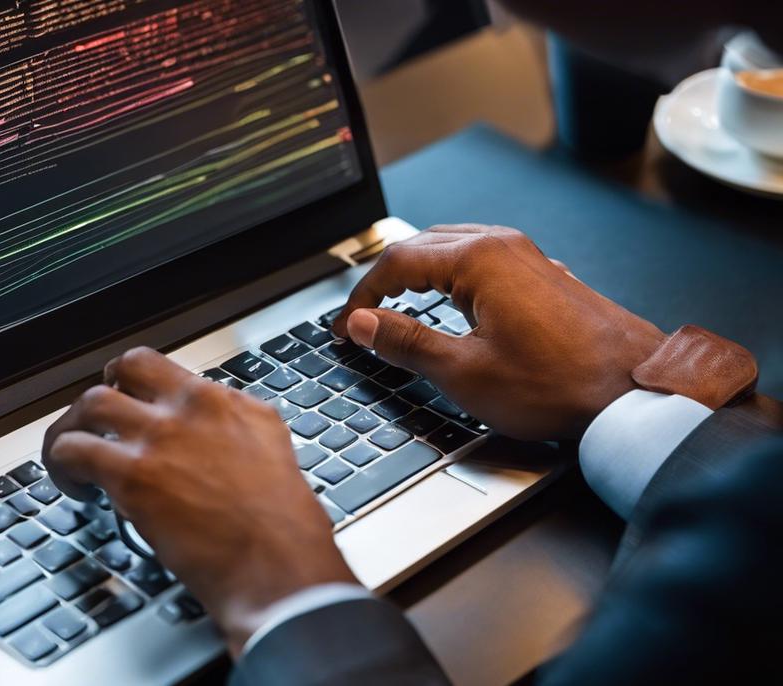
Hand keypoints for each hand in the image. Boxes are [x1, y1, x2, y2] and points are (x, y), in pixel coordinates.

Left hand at [42, 347, 357, 654]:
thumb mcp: (272, 453)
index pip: (164, 368)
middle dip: (105, 394)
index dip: (136, 384)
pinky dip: (61, 465)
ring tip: (72, 456)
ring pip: (92, 403)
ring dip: (75, 428)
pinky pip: (73, 450)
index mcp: (225, 403)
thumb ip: (236, 433)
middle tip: (95, 422)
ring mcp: (160, 437)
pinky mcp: (132, 474)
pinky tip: (73, 486)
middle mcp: (191, 408)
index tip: (130, 402)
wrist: (279, 565)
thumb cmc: (283, 529)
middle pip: (127, 368)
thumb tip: (213, 438)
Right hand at [332, 224, 664, 440]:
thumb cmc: (560, 386)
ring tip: (396, 305)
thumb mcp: (465, 372)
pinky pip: (484, 259)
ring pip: (454, 247)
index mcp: (479, 260)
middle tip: (363, 316)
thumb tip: (364, 324)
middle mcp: (504, 246)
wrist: (637, 392)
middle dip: (385, 279)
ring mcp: (529, 257)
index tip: (347, 326)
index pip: (396, 263)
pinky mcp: (546, 275)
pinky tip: (452, 302)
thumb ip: (406, 343)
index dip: (362, 296)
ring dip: (418, 272)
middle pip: (423, 245)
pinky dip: (452, 275)